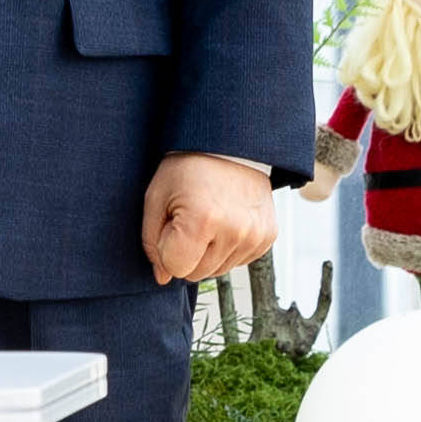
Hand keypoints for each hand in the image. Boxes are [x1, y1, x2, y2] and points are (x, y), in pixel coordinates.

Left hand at [142, 150, 280, 284]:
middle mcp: (234, 231)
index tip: (172, 223)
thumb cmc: (188, 167)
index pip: (175, 267)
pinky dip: (227, 248)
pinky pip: (238, 261)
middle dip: (186, 253)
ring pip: (217, 270)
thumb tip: (163, 276)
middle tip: (189, 218)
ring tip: (208, 218)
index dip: (167, 248)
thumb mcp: (157, 196)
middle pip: (196, 273)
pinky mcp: (268, 236)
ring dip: (207, 252)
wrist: (230, 144)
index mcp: (202, 220)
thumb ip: (152, 241)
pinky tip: (225, 221)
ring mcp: (255, 235)